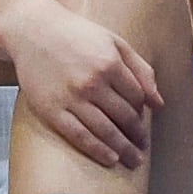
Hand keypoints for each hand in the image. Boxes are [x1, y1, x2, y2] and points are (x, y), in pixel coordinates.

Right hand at [13, 2, 162, 175]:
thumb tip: (159, 103)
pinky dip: (97, 150)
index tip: (143, 124)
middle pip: (124, 117)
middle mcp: (92, 83)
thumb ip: (141, 70)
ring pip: (104, 130)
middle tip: (142, 150)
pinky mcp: (51, 111)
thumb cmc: (78, 36)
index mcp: (110, 64)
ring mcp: (71, 98)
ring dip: (122, 148)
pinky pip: (78, 136)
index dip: (143, 113)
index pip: (137, 98)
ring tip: (133, 160)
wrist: (32, 33)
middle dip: (137, 136)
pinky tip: (110, 159)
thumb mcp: (116, 43)